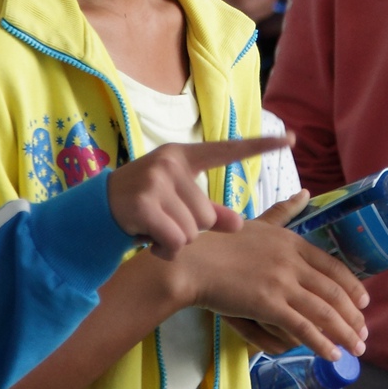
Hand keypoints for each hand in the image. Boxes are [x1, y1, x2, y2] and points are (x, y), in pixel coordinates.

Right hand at [106, 135, 288, 259]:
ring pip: (193, 230)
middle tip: (164, 223)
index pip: (228, 149)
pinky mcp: (145, 202)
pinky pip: (175, 239)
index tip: (291, 139)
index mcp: (184, 157)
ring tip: (155, 229)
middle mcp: (172, 162)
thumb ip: (210, 212)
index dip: (260, 146)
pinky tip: (150, 241)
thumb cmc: (142, 206)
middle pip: (208, 215)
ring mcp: (157, 180)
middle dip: (190, 229)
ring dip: (176, 240)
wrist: (96, 211)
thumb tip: (240, 225)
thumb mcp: (177, 201)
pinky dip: (165, 248)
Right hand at [168, 193, 367, 359]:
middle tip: (364, 334)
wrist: (192, 260)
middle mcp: (292, 261)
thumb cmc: (219, 241)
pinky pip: (303, 327)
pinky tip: (332, 354)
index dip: (352, 287)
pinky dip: (322, 343)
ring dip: (345, 333)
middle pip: (334, 291)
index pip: (333, 267)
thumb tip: (305, 192)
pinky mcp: (268, 304)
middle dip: (353, 316)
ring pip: (324, 312)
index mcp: (292, 242)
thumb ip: (284, 211)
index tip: (364, 303)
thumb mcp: (259, 222)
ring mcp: (282, 283)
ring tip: (357, 349)